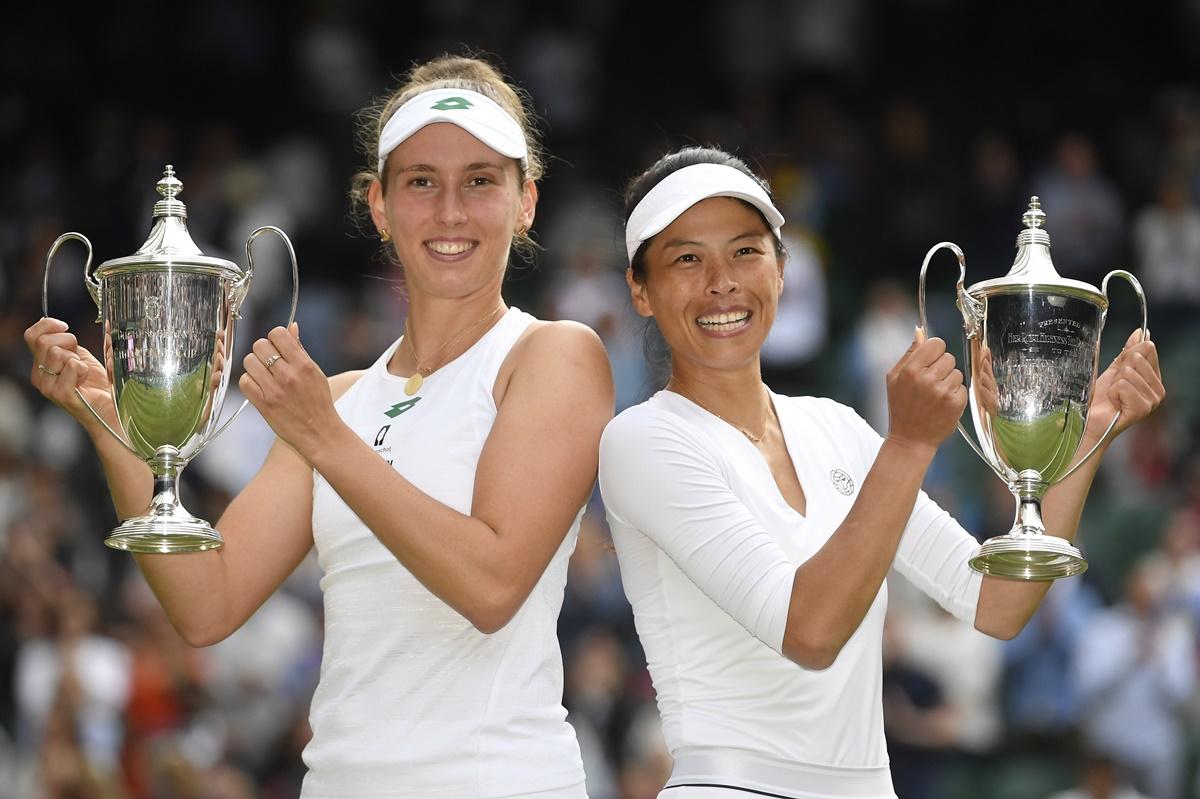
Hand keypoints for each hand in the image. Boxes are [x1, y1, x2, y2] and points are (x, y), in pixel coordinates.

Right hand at [24, 317, 116, 430]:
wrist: (111, 410)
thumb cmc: (99, 387)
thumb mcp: (86, 358)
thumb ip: (80, 343)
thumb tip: (104, 321)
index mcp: (42, 365)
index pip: (31, 336)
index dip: (48, 325)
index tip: (66, 326)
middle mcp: (39, 375)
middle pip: (43, 341)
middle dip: (68, 341)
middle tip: (79, 356)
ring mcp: (48, 386)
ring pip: (56, 352)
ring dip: (77, 358)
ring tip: (83, 372)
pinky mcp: (61, 394)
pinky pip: (71, 365)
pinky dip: (84, 369)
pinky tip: (85, 381)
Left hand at [240, 322, 336, 456]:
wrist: (319, 432)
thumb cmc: (319, 402)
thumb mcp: (316, 372)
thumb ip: (301, 350)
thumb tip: (291, 327)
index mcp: (304, 365)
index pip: (277, 334)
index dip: (275, 337)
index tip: (278, 346)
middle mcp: (288, 375)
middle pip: (259, 345)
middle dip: (263, 351)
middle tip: (270, 361)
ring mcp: (274, 390)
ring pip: (249, 361)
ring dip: (254, 366)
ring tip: (264, 375)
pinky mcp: (263, 404)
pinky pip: (245, 381)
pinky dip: (250, 382)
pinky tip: (260, 387)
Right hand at [885, 327, 966, 453]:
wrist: (910, 438)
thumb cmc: (901, 407)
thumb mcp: (894, 378)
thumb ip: (909, 354)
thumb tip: (920, 331)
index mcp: (911, 370)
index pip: (936, 343)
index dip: (935, 351)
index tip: (931, 361)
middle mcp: (927, 379)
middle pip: (949, 357)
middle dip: (942, 367)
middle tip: (931, 382)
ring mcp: (943, 391)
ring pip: (957, 372)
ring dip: (949, 381)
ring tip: (936, 394)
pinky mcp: (955, 403)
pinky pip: (962, 387)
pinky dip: (954, 394)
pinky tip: (942, 404)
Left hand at [1085, 328, 1164, 442]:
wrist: (1091, 419)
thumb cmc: (1103, 398)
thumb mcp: (1115, 370)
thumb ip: (1128, 352)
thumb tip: (1140, 332)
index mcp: (1154, 378)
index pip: (1147, 350)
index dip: (1127, 356)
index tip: (1119, 370)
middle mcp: (1159, 390)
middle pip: (1137, 358)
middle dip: (1119, 371)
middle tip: (1115, 387)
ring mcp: (1153, 400)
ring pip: (1129, 373)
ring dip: (1114, 384)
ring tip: (1114, 397)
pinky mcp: (1143, 408)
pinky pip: (1124, 385)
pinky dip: (1113, 393)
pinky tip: (1115, 404)